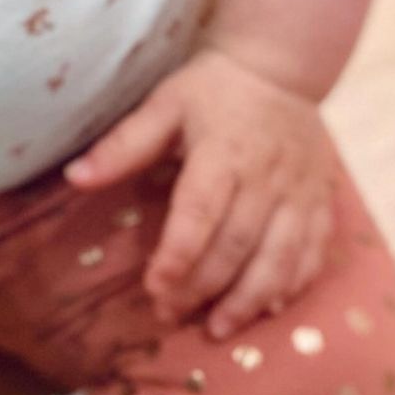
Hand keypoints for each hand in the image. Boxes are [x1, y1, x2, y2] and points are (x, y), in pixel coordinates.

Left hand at [65, 48, 335, 339]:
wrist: (283, 66)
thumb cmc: (214, 88)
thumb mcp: (164, 104)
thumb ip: (123, 145)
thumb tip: (74, 177)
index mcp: (223, 152)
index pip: (200, 212)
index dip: (178, 255)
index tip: (154, 287)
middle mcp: (265, 177)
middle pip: (236, 244)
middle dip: (202, 286)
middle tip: (169, 314)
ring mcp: (298, 192)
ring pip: (279, 257)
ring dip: (249, 299)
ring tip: (218, 328)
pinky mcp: (320, 200)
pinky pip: (313, 251)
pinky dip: (292, 284)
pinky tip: (269, 309)